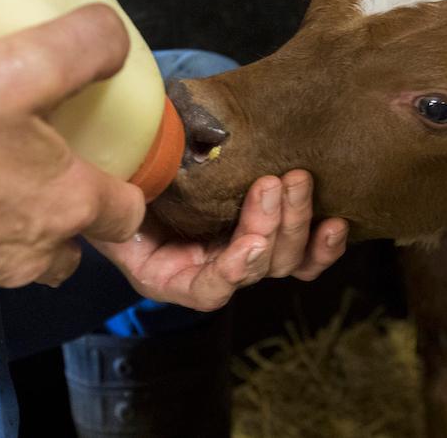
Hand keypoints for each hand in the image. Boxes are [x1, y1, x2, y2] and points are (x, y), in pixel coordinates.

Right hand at [0, 4, 145, 301]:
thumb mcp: (19, 67)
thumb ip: (80, 46)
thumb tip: (112, 38)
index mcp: (66, 205)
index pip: (125, 214)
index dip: (124, 191)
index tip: (110, 168)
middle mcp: (27, 255)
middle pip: (68, 250)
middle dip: (64, 220)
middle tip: (37, 174)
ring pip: (10, 264)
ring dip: (6, 233)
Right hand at [90, 170, 348, 310]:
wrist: (135, 158)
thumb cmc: (114, 177)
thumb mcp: (110, 193)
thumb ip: (120, 205)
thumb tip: (132, 196)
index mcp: (167, 274)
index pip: (209, 289)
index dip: (233, 271)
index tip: (249, 245)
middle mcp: (209, 272)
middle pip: (256, 268)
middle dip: (272, 227)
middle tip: (275, 183)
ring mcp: (242, 253)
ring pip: (285, 258)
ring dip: (297, 221)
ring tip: (298, 181)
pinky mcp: (268, 233)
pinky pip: (305, 255)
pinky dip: (323, 244)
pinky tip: (336, 223)